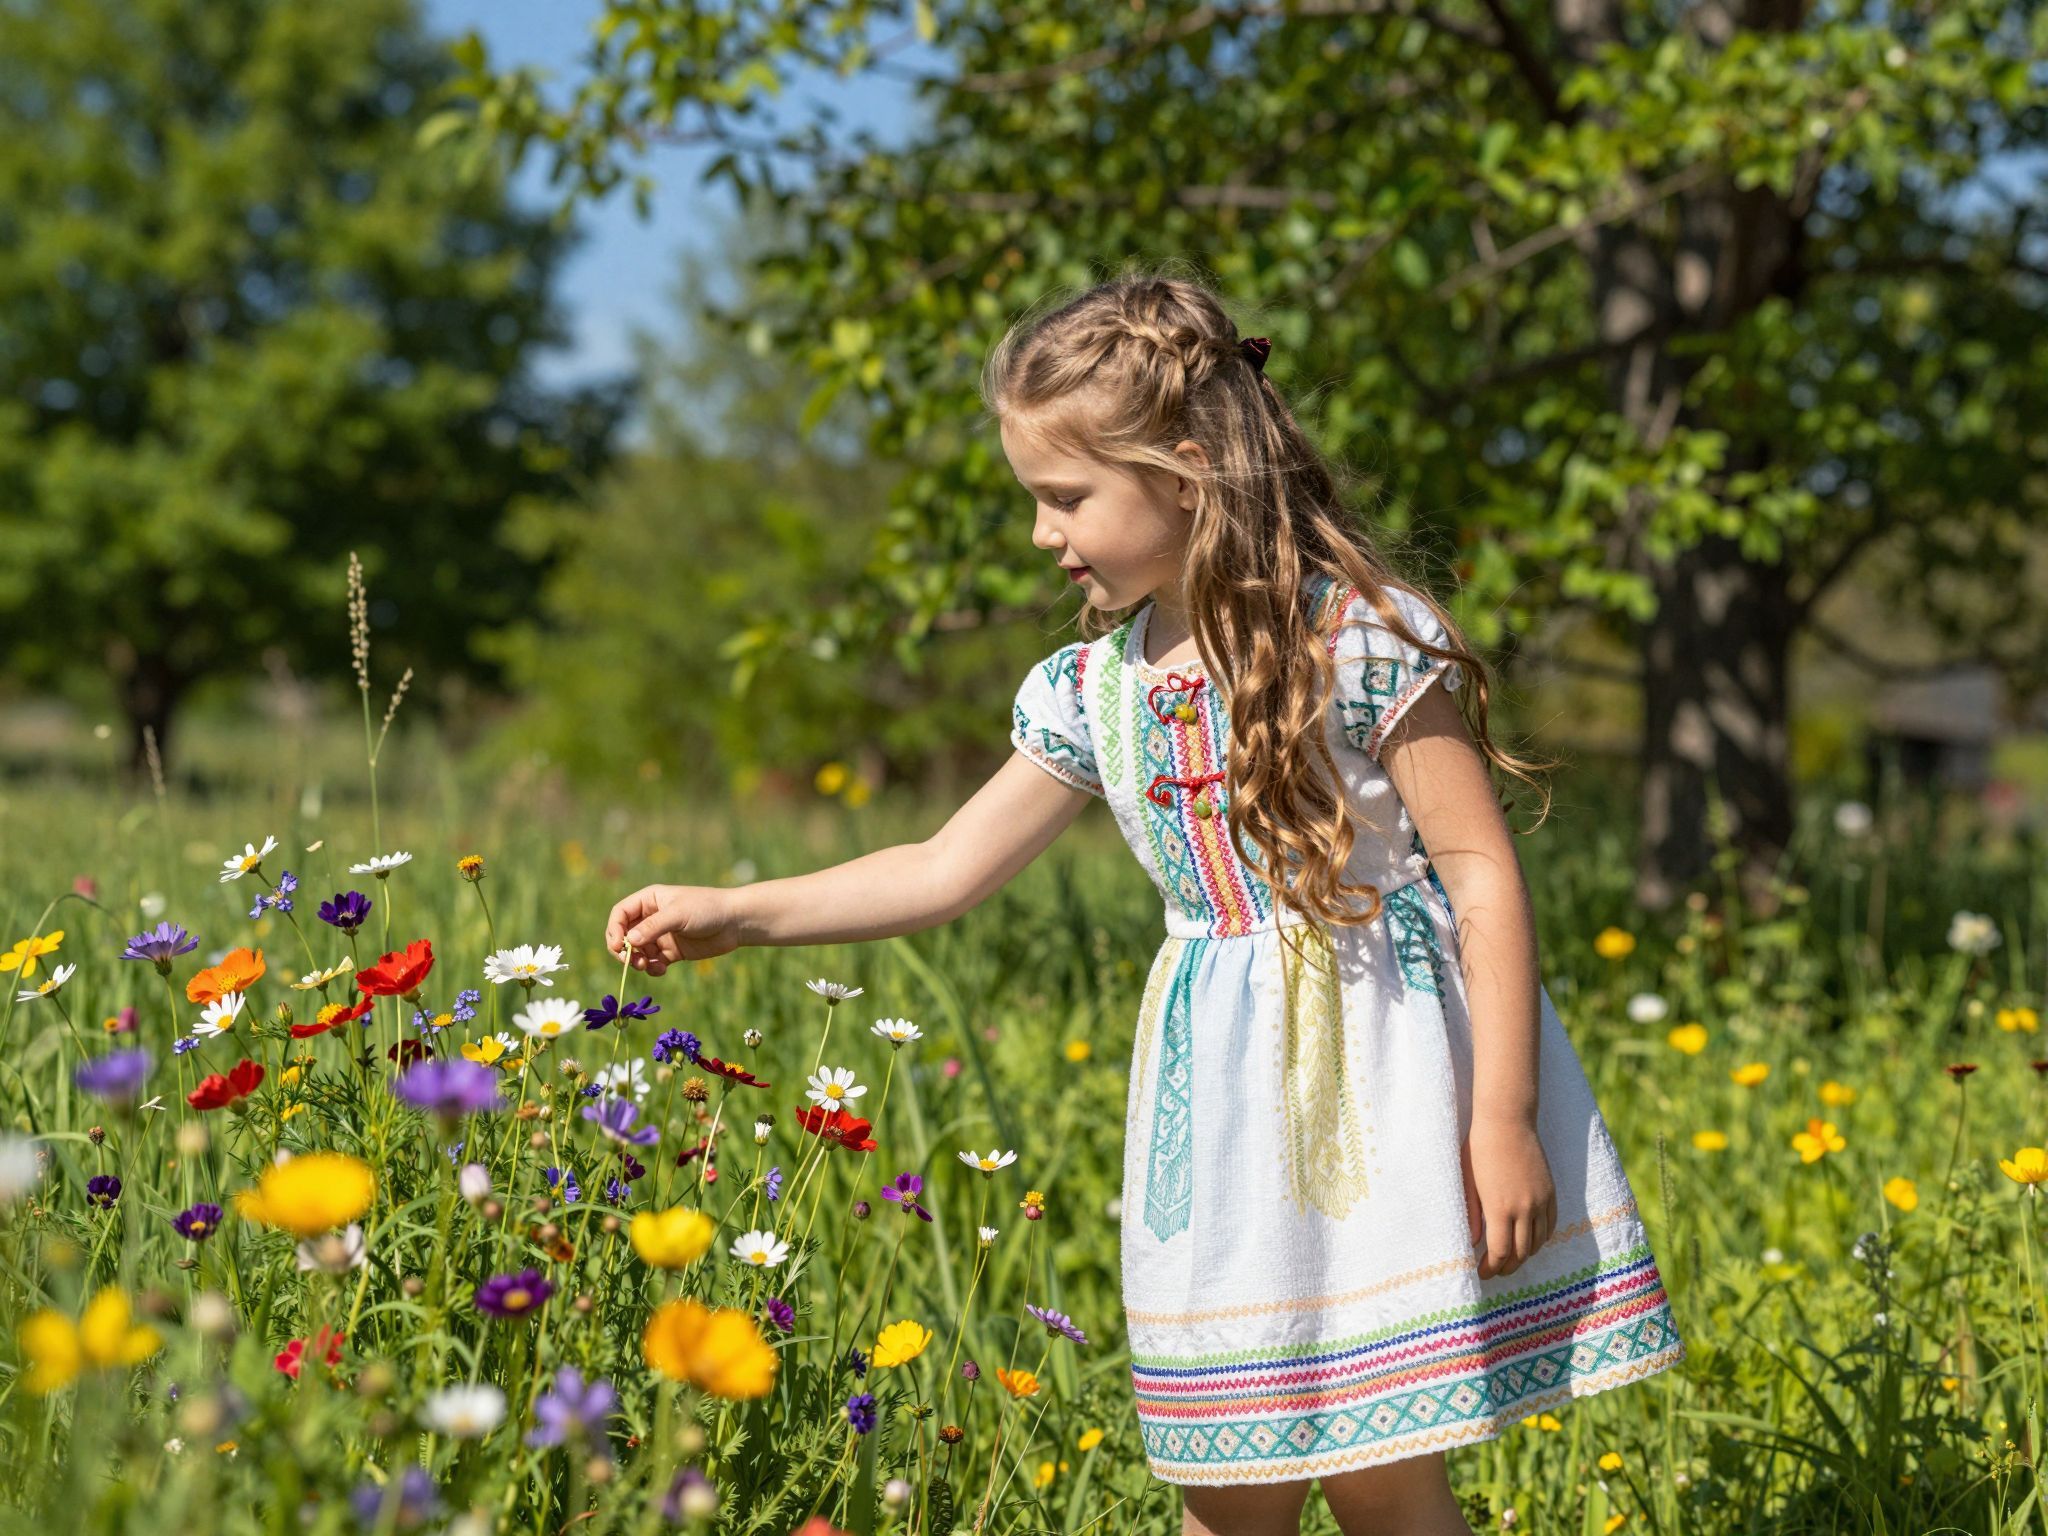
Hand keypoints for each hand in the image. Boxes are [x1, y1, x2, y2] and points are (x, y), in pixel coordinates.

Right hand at [604, 884, 745, 975]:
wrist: (735, 922)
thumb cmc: (707, 909)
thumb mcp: (678, 914)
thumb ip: (652, 927)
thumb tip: (628, 942)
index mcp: (650, 900)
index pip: (620, 914)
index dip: (614, 930)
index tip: (618, 946)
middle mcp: (652, 917)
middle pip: (624, 935)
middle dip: (624, 950)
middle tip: (632, 962)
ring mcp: (661, 935)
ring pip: (637, 952)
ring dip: (637, 962)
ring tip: (647, 966)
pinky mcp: (672, 951)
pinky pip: (653, 963)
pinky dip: (652, 969)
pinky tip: (662, 969)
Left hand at [1460, 1113, 1557, 1279]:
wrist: (1507, 1120)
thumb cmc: (1479, 1148)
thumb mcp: (1468, 1182)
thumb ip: (1471, 1215)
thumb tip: (1472, 1243)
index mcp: (1500, 1208)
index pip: (1500, 1252)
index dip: (1491, 1268)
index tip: (1482, 1273)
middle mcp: (1525, 1208)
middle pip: (1521, 1253)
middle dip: (1508, 1267)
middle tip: (1495, 1271)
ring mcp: (1541, 1200)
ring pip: (1538, 1242)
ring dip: (1525, 1255)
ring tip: (1510, 1258)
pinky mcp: (1550, 1191)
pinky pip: (1551, 1225)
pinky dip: (1541, 1238)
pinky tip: (1529, 1240)